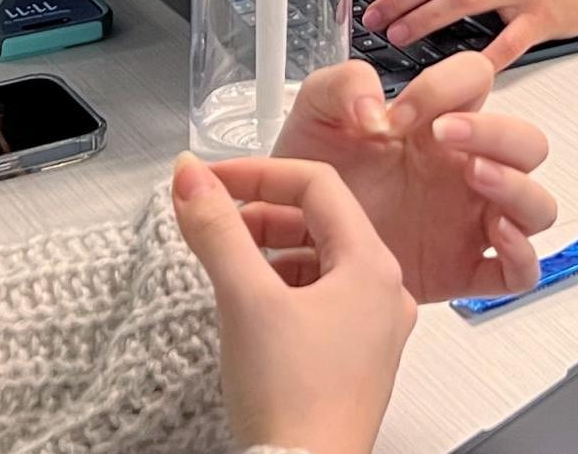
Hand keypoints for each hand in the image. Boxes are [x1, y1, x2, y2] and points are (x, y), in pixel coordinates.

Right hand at [173, 153, 412, 453]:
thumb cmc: (292, 405)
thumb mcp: (245, 300)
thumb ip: (217, 230)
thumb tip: (192, 177)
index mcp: (373, 267)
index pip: (318, 184)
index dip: (259, 172)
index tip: (214, 180)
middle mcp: (385, 294)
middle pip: (321, 221)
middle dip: (261, 213)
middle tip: (214, 218)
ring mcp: (374, 330)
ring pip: (320, 261)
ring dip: (270, 250)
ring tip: (228, 261)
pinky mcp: (356, 360)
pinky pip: (322, 299)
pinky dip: (283, 287)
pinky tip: (253, 305)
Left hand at [269, 54, 554, 301]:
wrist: (289, 232)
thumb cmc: (311, 171)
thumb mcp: (314, 111)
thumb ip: (343, 84)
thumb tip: (376, 109)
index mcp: (434, 121)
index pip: (476, 80)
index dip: (448, 87)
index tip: (402, 114)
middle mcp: (460, 168)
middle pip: (526, 142)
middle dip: (498, 133)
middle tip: (446, 137)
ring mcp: (467, 220)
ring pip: (536, 204)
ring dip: (519, 188)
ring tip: (476, 178)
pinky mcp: (461, 269)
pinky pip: (519, 271)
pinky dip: (523, 258)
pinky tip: (495, 238)